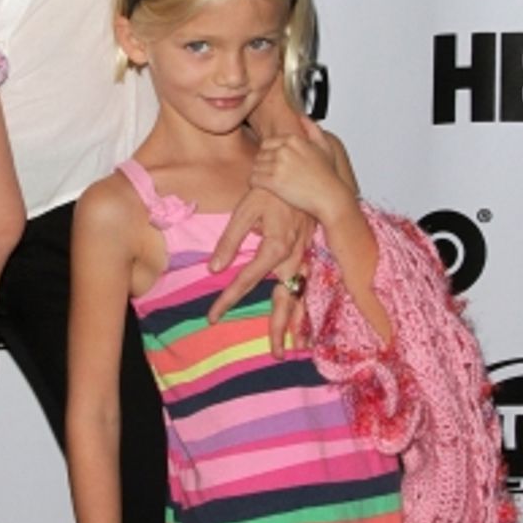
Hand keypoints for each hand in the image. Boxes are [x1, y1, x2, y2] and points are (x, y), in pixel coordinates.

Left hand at [206, 187, 314, 357]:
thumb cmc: (269, 188)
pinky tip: (303, 314)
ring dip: (298, 320)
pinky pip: (308, 281)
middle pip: (286, 299)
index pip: (247, 280)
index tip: (213, 317)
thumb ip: (230, 240)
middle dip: (280, 328)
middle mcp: (293, 255)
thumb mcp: (244, 208)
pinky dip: (305, 301)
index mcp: (274, 246)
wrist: (299, 169)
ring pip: (302, 293)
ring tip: (294, 343)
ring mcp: (304, 253)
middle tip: (276, 353)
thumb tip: (214, 268)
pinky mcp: (309, 249)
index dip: (228, 301)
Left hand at [250, 119, 360, 230]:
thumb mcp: (324, 146)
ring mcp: (278, 165)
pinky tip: (266, 187)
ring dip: (260, 174)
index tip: (275, 163)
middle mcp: (284, 150)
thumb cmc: (328, 175)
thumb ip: (312, 129)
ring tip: (270, 182)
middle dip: (264, 164)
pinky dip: (256, 184)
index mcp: (293, 140)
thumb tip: (302, 117)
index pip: (267, 143)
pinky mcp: (274, 181)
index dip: (269, 155)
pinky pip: (253, 179)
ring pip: (255, 166)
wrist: (330, 197)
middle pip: (259, 154)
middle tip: (272, 174)